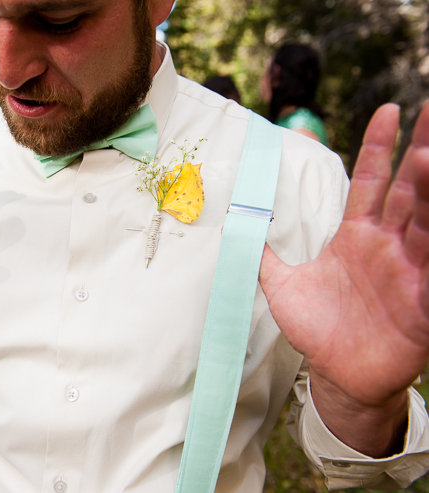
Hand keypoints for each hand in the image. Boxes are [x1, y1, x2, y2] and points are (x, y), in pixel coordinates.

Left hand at [259, 102, 428, 456]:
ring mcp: (409, 271)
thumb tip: (235, 220)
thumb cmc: (315, 327)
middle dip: (420, 154)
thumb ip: (262, 251)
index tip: (390, 111)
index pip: (371, 182)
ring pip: (426, 223)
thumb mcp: (280, 284)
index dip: (379, 147)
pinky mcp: (423, 302)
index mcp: (357, 236)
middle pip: (408, 191)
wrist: (336, 374)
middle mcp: (388, 246)